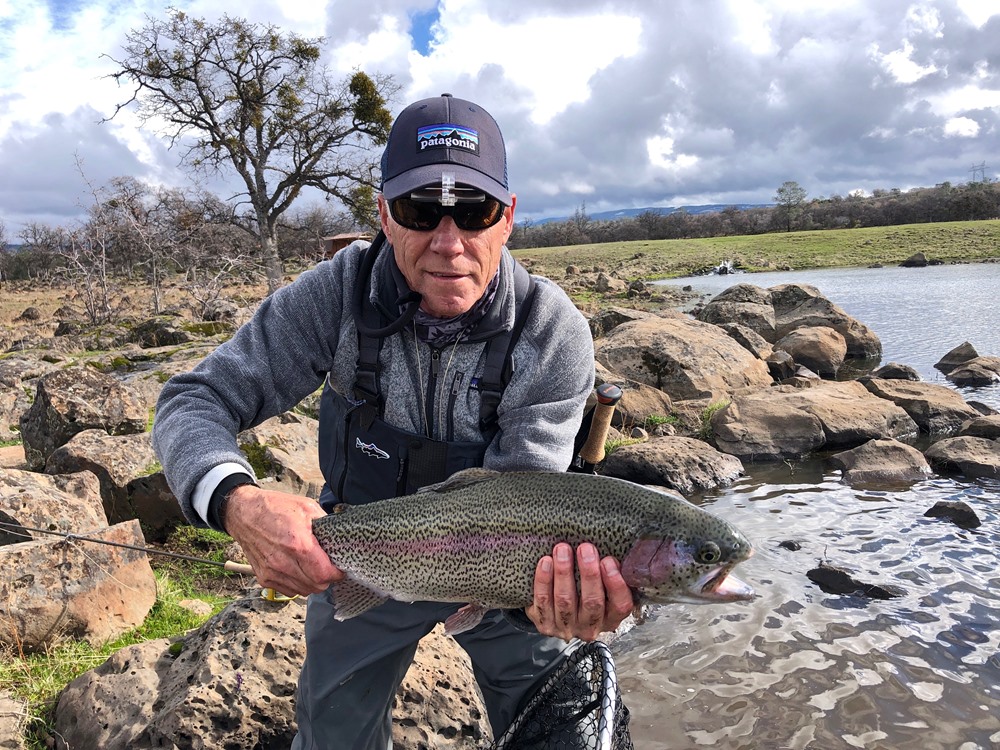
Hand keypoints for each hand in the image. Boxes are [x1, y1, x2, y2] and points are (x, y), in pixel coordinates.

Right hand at [223, 484, 343, 596]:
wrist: (244, 513)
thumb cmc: (275, 508)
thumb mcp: (306, 507)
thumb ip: (325, 524)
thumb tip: (340, 538)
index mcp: (298, 544)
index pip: (324, 574)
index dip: (337, 573)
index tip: (340, 567)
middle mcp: (283, 562)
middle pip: (316, 586)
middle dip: (327, 578)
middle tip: (328, 566)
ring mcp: (272, 572)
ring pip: (303, 591)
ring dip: (312, 583)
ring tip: (312, 567)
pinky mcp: (264, 578)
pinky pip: (289, 590)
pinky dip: (298, 584)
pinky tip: (298, 570)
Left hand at [525, 542, 634, 641]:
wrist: (555, 609)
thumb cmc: (585, 590)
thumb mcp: (603, 587)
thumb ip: (608, 572)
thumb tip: (611, 546)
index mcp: (611, 618)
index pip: (620, 606)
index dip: (616, 583)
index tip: (609, 560)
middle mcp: (590, 627)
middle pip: (592, 602)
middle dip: (589, 573)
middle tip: (585, 548)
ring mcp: (566, 628)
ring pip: (565, 601)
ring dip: (564, 572)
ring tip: (562, 549)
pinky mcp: (545, 624)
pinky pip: (543, 602)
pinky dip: (543, 581)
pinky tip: (545, 562)